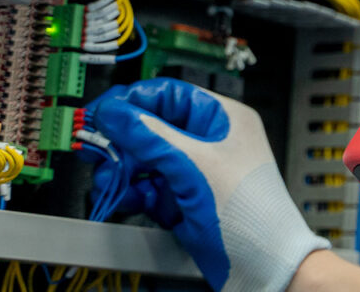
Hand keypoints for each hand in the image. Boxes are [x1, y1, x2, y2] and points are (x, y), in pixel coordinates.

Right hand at [87, 78, 328, 291]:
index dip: (132, 101)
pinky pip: (150, 186)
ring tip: (111, 180)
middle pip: (153, 128)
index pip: (169, 95)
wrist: (262, 264)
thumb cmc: (250, 212)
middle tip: (97, 151)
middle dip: (123, 142)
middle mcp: (210, 140)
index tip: (101, 113)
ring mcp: (197, 171)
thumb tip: (115, 112)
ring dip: (124, 170)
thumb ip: (150, 135)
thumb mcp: (193, 165)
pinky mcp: (185, 198)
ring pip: (147, 159)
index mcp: (222, 118)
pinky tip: (128, 198)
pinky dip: (135, 192)